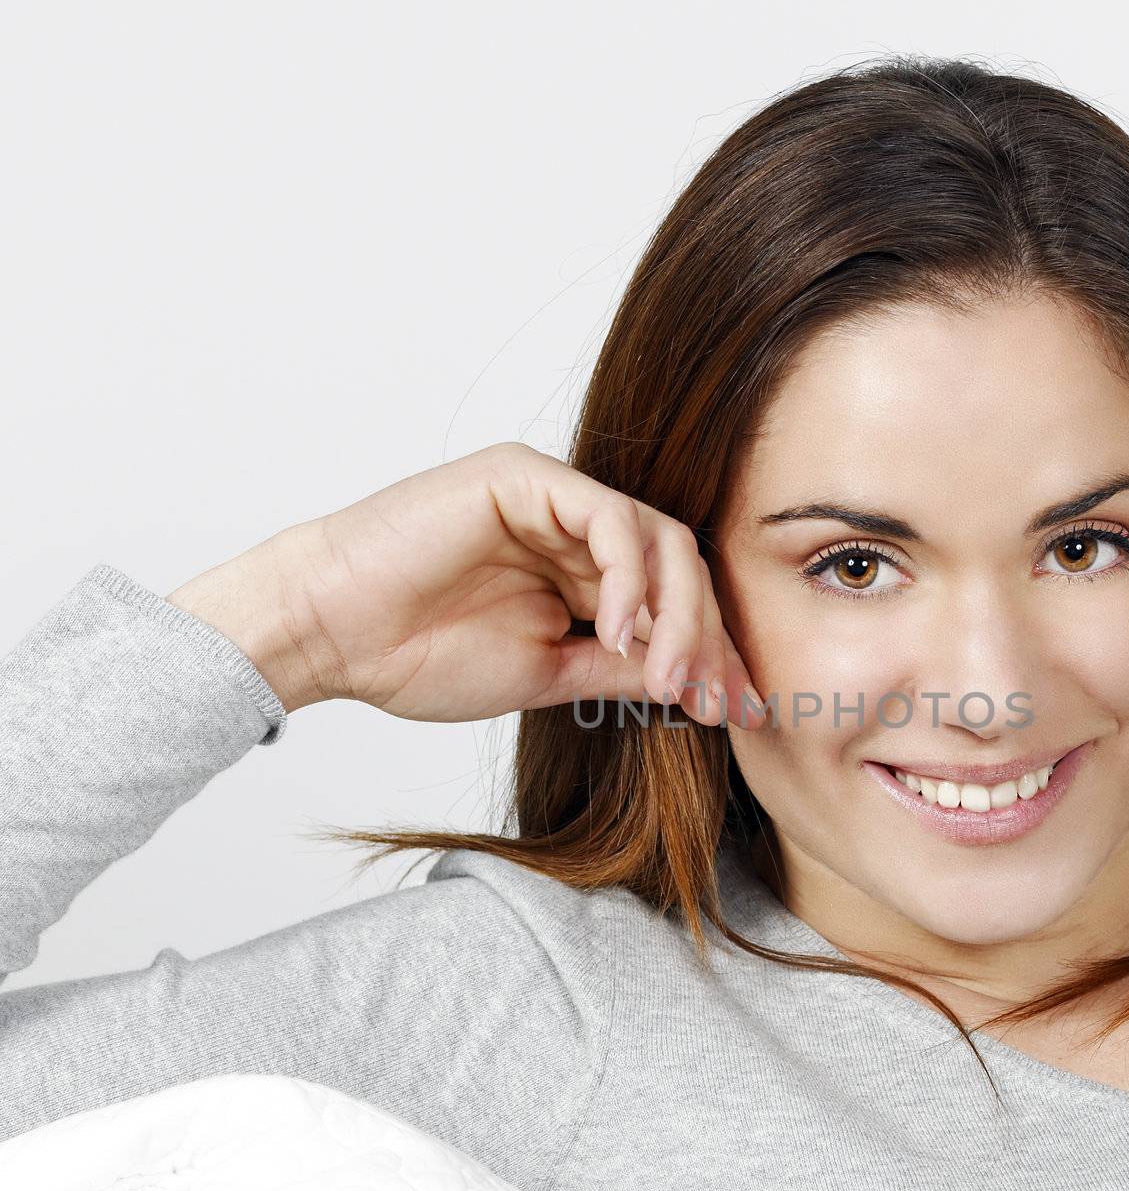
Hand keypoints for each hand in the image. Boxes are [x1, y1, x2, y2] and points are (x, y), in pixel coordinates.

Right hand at [169, 442, 766, 729]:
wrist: (329, 634)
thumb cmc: (419, 655)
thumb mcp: (548, 673)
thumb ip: (622, 666)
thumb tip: (698, 682)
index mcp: (583, 572)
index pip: (675, 603)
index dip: (712, 655)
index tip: (738, 712)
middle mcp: (575, 528)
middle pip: (682, 569)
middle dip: (709, 639)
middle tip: (718, 701)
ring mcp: (553, 497)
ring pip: (659, 540)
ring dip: (677, 615)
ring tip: (667, 680)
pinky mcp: (527, 478)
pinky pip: (609, 518)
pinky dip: (630, 578)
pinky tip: (621, 633)